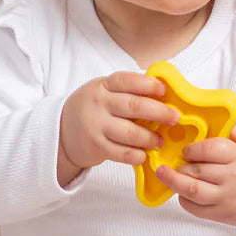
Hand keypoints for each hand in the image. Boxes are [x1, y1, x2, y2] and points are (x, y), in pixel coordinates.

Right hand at [58, 72, 178, 185]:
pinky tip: (144, 154)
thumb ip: (126, 91)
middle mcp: (98, 104)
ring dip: (150, 138)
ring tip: (160, 140)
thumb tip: (163, 94)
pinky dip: (137, 155)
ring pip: (130, 133)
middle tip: (174, 118)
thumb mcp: (103, 92)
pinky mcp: (96, 147)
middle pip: (134, 107)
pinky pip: (122, 153)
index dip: (149, 85)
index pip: (128, 81)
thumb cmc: (92, 109)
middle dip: (159, 112)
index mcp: (103, 85)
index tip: (164, 91)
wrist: (62, 132)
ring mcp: (96, 126)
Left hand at [155, 128, 235, 235]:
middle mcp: (233, 177)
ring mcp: (226, 197)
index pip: (210, 149)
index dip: (193, 149)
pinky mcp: (221, 214)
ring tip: (164, 173)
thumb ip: (229, 133)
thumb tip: (203, 123)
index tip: (186, 150)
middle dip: (180, 165)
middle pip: (197, 170)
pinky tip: (181, 191)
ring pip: (192, 190)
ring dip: (173, 181)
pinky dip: (183, 199)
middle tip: (172, 162)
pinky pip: (195, 208)